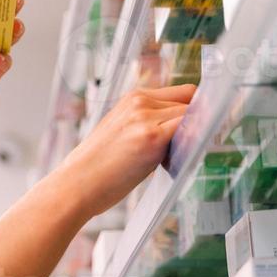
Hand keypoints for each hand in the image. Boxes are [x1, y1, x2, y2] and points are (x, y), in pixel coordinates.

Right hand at [49, 84, 194, 220]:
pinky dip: (196, 138)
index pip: (181, 93)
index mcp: (132, 97)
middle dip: (197, 121)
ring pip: (193, 114)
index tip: (200, 127)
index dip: (195, 109)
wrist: (77, 183)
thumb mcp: (121, 131)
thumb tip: (184, 129)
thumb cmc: (97, 166)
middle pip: (190, 100)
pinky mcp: (152, 136)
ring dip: (195, 132)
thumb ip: (149, 123)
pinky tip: (187, 154)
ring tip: (177, 157)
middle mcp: (139, 101)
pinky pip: (190, 128)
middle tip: (188, 147)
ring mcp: (145, 117)